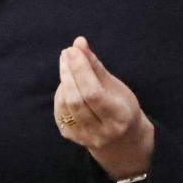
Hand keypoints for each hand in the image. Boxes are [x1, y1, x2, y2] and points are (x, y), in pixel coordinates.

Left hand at [54, 36, 153, 180]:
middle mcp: (102, 131)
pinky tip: (67, 84)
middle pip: (76, 99)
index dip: (80, 70)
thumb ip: (95, 65)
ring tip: (68, 65)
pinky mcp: (71, 137)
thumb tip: (79, 42)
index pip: (93, 93)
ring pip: (65, 105)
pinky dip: (61, 94)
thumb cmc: (121, 106)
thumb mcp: (115, 86)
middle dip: (68, 73)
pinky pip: (60, 111)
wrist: (122, 140)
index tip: (72, 50)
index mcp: (119, 117)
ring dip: (64, 81)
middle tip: (66, 53)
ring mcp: (85, 137)